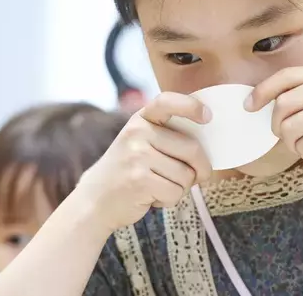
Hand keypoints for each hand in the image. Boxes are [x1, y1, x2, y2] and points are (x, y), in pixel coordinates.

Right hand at [76, 92, 212, 231]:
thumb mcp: (140, 143)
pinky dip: (170, 200)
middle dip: (200, 168)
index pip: (166, 101)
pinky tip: (152, 196)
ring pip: (186, 174)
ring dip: (181, 187)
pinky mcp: (139, 180)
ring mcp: (137, 156)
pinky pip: (175, 192)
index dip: (190, 106)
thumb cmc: (128, 171)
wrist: (94, 200)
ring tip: (159, 186)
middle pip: (191, 148)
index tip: (207, 116)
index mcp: (141, 119)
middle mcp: (138, 133)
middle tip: (195, 177)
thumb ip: (167, 137)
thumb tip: (207, 146)